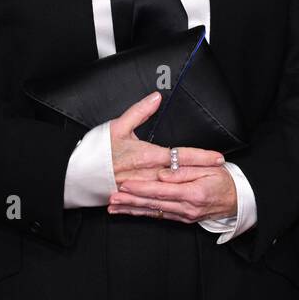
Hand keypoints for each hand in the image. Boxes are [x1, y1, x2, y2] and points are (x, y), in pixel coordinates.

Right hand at [108, 93, 226, 214]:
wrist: (76, 174)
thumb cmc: (96, 150)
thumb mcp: (117, 126)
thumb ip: (139, 112)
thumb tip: (156, 98)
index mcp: (146, 156)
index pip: (180, 156)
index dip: (201, 157)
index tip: (218, 158)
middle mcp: (147, 175)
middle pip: (182, 175)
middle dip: (202, 174)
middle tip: (222, 174)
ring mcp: (142, 190)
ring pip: (173, 190)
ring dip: (191, 188)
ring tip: (208, 187)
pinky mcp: (135, 199)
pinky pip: (157, 201)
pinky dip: (172, 201)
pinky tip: (183, 200)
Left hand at [109, 160, 237, 222]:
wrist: (238, 200)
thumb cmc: (224, 180)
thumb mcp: (209, 170)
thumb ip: (184, 171)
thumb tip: (163, 174)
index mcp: (192, 193)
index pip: (162, 190)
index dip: (142, 188)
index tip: (125, 184)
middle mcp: (186, 208)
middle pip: (153, 203)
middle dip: (130, 200)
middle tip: (112, 197)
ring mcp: (184, 216)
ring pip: (153, 211)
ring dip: (132, 209)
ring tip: (114, 206)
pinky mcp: (182, 219)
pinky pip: (159, 216)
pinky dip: (143, 214)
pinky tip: (130, 211)